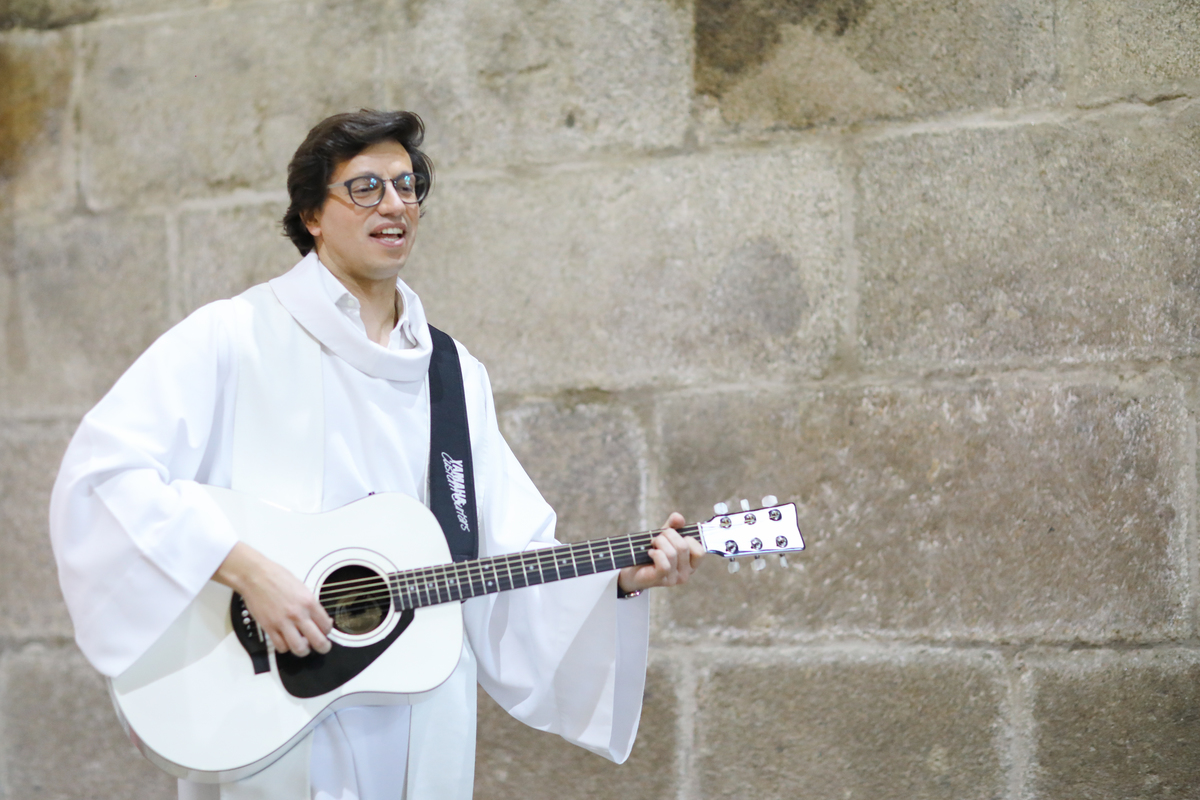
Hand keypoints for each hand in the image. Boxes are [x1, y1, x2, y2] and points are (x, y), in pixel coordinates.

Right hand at [212, 542, 332, 656]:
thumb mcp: (302, 587)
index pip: (326, 626)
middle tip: (323, 647)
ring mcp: (283, 622)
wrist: (255, 575)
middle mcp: (298, 614)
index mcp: (309, 602)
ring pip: (299, 649)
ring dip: (303, 650)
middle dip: (323, 647)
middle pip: (318, 641)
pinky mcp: (269, 627)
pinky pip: (281, 646)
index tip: (325, 631)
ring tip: (304, 647)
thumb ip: (310, 604)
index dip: (327, 631)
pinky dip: (285, 647)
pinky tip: (286, 641)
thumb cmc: (277, 577)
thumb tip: (318, 617)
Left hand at [617, 513, 704, 593]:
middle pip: (683, 547)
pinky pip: (664, 564)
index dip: (688, 538)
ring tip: (653, 543)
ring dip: (660, 542)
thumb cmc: (652, 552)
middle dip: (668, 535)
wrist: (633, 570)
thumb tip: (678, 517)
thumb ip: (673, 526)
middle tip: (658, 537)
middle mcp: (685, 573)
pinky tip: (650, 552)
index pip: (700, 551)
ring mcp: (673, 579)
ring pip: (672, 553)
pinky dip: (656, 553)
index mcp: (691, 564)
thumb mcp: (665, 537)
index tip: (675, 536)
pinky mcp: (660, 580)